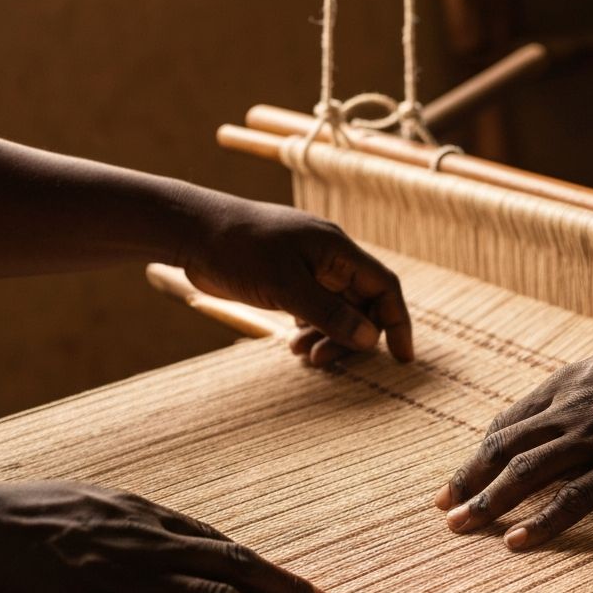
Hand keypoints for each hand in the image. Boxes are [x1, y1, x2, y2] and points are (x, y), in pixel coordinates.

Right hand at [0, 481, 333, 592]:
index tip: (301, 588)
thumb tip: (186, 540)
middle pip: (236, 569)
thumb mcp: (88, 505)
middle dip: (287, 592)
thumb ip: (139, 524)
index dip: (268, 569)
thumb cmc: (18, 522)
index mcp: (144, 518)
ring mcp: (130, 585)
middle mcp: (149, 547)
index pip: (224, 545)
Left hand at [182, 191, 412, 362]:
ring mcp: (310, 269)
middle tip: (325, 362)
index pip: (384, 287)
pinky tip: (293, 346)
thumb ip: (329, 314)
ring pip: (338, 312)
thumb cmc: (237, 249)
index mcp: (337, 250)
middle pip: (362, 305)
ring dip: (328, 338)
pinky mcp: (290, 280)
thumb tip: (370, 340)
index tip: (401, 357)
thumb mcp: (285, 286)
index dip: (397, 323)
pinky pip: (315, 311)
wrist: (191, 230)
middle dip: (351, 338)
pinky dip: (311, 331)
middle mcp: (330, 259)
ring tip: (303, 356)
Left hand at [433, 322, 592, 549]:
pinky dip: (539, 523)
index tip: (467, 471)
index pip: (510, 422)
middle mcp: (569, 411)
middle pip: (503, 448)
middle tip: (442, 505)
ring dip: (486, 502)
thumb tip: (579, 407)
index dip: (483, 451)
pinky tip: (515, 543)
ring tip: (459, 527)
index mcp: (568, 384)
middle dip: (468, 478)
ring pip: (524, 475)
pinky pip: (570, 500)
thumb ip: (590, 390)